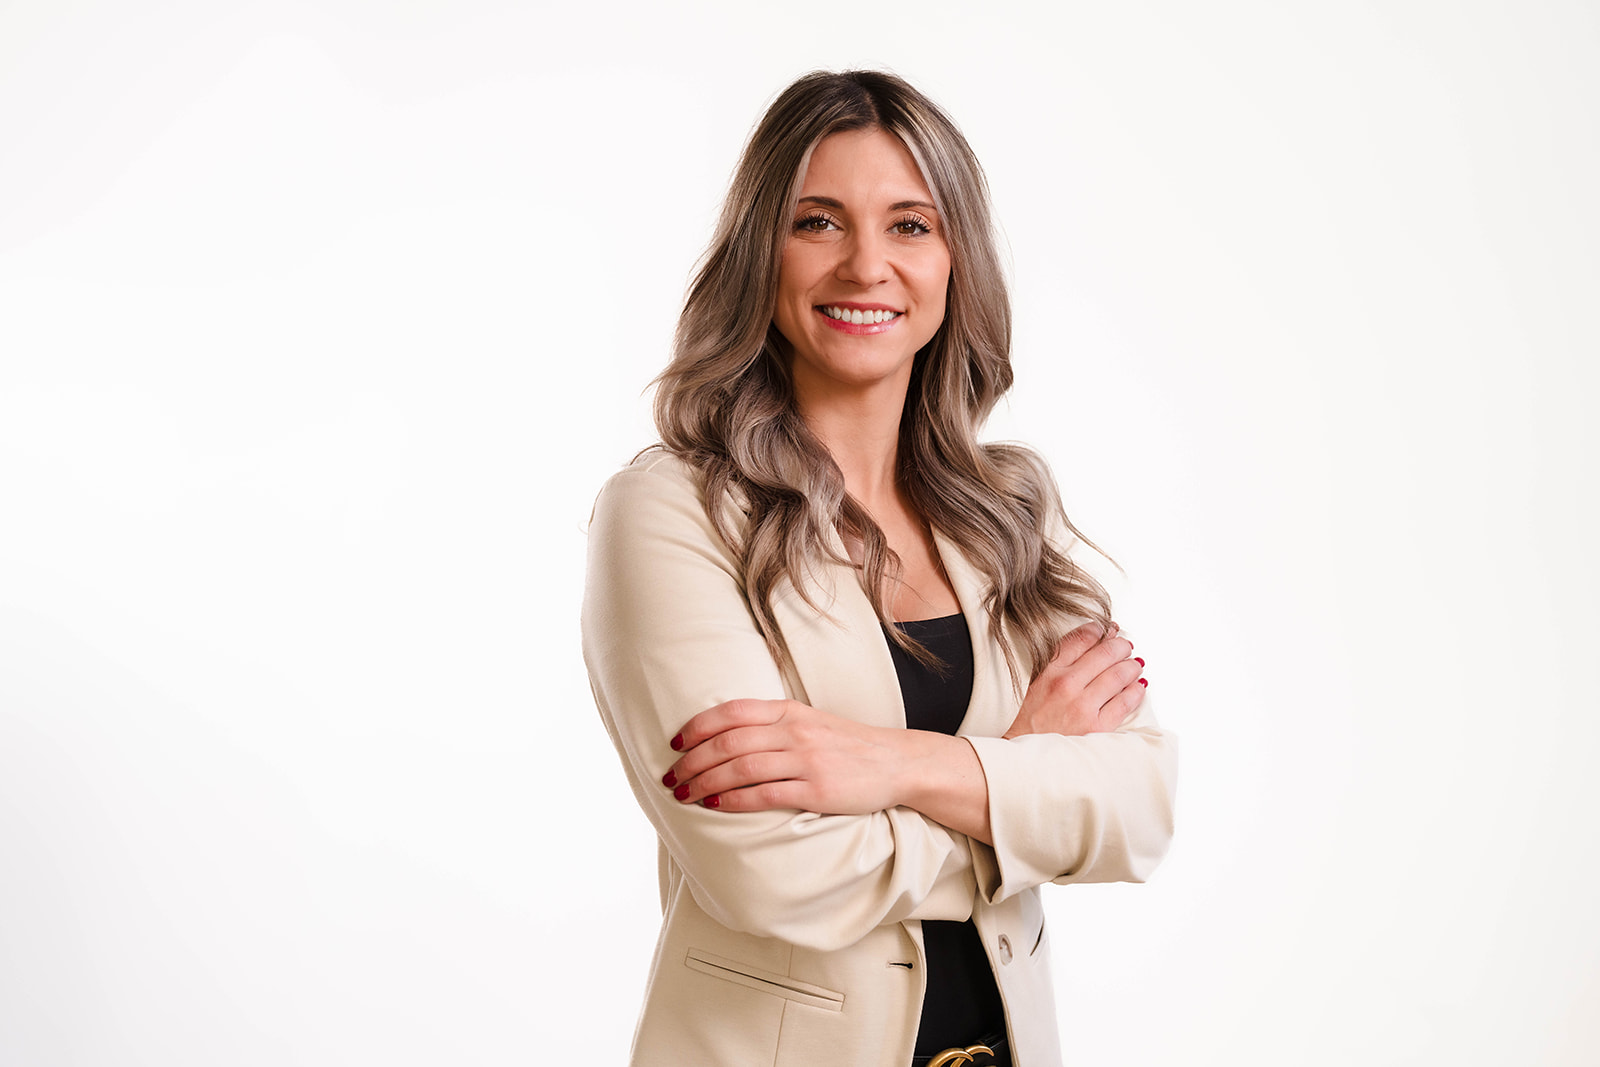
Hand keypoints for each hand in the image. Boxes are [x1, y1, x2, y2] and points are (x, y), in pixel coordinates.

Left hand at [661, 699, 911, 813]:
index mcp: (789, 711)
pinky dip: (733, 800)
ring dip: (705, 782)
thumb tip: (726, 737)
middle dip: (692, 761)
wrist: (898, 763)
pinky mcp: (816, 791)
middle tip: (670, 777)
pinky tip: (715, 805)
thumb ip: (774, 725)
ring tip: (685, 794)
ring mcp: (806, 760)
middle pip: (728, 742)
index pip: (731, 713)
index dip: (697, 727)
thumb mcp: (811, 722)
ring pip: (740, 768)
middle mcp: (794, 731)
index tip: (675, 744)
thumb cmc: (848, 746)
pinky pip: (764, 795)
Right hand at [1004, 622, 1145, 738]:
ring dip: (1132, 666)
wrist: (1027, 756)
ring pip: (1119, 675)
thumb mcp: (1037, 682)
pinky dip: (1136, 691)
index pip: (1081, 639)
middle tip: (1126, 646)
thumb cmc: (1030, 721)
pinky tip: (1139, 686)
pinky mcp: (1097, 727)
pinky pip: (1125, 702)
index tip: (1106, 629)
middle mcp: (1066, 685)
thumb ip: (1060, 662)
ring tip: (1135, 665)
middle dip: (1121, 646)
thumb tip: (1093, 641)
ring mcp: (1083, 706)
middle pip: (1105, 653)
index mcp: (1050, 671)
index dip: (1099, 630)